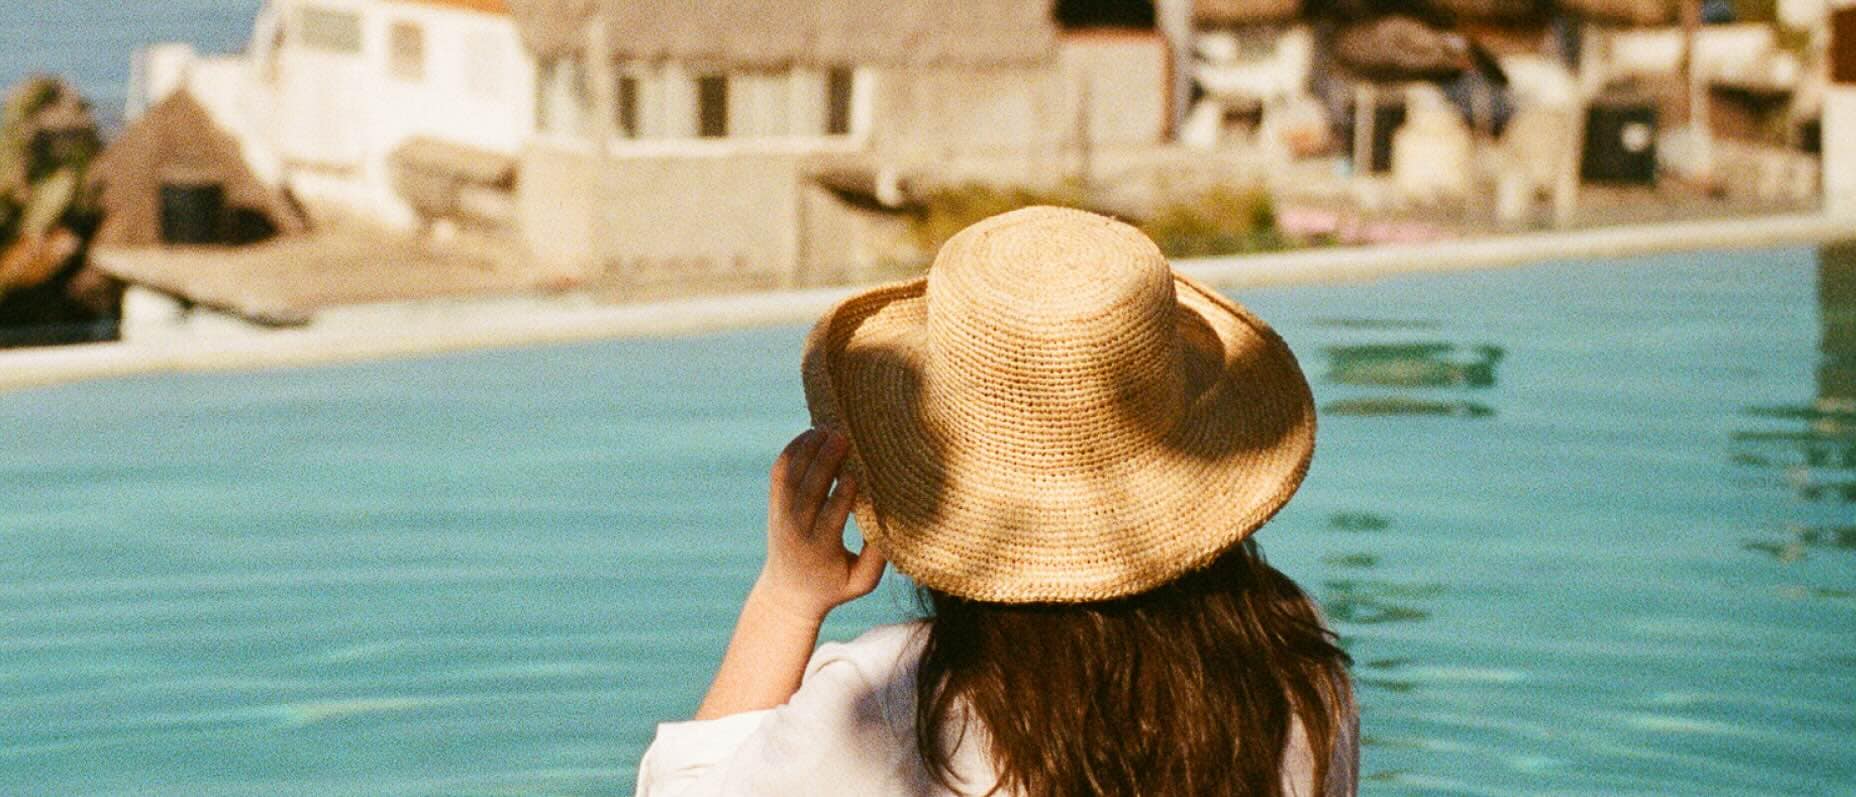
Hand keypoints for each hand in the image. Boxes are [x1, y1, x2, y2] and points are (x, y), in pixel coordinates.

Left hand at [754, 428, 885, 623]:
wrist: (789, 591)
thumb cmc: (834, 585)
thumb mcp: (861, 581)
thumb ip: (877, 557)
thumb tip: (891, 522)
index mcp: (819, 550)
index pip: (829, 519)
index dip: (841, 496)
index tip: (855, 475)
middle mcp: (796, 530)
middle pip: (807, 491)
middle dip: (824, 462)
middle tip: (842, 437)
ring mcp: (782, 514)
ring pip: (791, 477)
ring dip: (808, 450)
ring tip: (828, 428)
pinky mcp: (776, 503)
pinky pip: (780, 472)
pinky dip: (792, 450)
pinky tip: (810, 434)